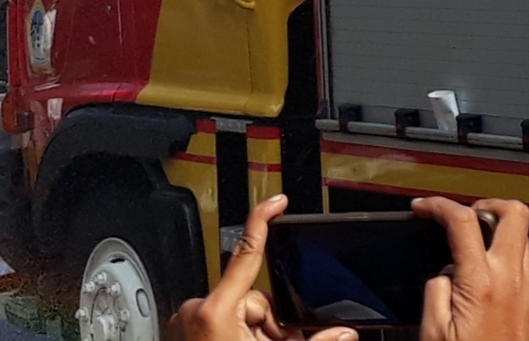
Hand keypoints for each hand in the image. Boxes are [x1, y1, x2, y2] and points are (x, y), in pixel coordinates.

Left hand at [168, 194, 354, 340]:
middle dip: (271, 323)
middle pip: (252, 298)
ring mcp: (187, 325)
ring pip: (237, 315)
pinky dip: (236, 338)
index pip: (247, 252)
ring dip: (255, 335)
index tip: (277, 201)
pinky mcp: (184, 335)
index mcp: (217, 312)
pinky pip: (219, 325)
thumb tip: (344, 335)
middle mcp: (197, 312)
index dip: (264, 219)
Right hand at [416, 199, 528, 340]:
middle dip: (488, 205)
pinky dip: (508, 282)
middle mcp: (514, 286)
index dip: (439, 205)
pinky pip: (528, 283)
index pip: (463, 221)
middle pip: (514, 214)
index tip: (426, 207)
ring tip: (476, 264)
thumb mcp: (433, 334)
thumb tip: (444, 275)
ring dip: (500, 243)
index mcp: (481, 286)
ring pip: (524, 247)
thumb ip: (435, 293)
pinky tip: (492, 303)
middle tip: (469, 216)